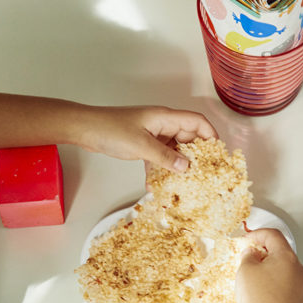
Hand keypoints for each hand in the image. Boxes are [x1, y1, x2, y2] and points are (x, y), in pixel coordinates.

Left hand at [79, 105, 217, 172]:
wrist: (85, 129)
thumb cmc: (111, 129)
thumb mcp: (141, 146)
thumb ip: (165, 157)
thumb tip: (186, 168)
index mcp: (165, 117)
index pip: (197, 122)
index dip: (210, 136)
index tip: (217, 155)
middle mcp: (162, 124)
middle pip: (188, 138)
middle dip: (194, 156)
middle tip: (200, 174)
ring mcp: (152, 133)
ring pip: (172, 150)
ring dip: (175, 165)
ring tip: (180, 184)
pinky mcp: (142, 143)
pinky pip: (157, 156)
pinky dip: (158, 169)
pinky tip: (154, 185)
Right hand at [234, 228, 302, 302]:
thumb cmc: (256, 301)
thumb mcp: (244, 270)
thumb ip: (249, 256)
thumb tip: (252, 255)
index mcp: (286, 258)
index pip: (274, 236)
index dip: (259, 234)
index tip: (250, 238)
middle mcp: (300, 272)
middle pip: (284, 257)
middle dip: (268, 258)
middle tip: (252, 264)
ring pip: (289, 277)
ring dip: (276, 277)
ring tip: (259, 288)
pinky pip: (292, 295)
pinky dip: (282, 294)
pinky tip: (269, 302)